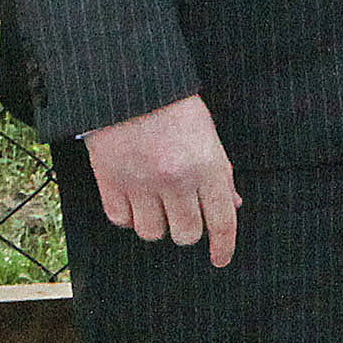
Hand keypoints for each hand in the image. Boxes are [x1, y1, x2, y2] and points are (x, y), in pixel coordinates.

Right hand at [82, 93, 240, 265]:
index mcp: (206, 165)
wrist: (127, 84)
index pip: (221, 221)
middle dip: (188, 230)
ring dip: (157, 224)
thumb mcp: (207, 135)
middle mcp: (175, 180)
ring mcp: (141, 183)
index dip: (224, 246)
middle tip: (183, 215)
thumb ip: (220, 173)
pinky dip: (128, 216)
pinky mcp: (110, 182)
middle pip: (186, 234)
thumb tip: (232, 206)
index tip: (220, 259)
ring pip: (152, 233)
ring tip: (156, 204)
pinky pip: (122, 220)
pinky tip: (133, 199)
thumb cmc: (173, 106)